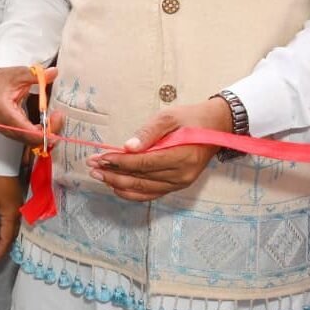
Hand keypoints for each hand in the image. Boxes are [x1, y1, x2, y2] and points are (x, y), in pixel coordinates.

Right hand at [0, 65, 59, 147]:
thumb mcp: (19, 74)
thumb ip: (36, 75)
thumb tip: (52, 73)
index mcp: (4, 111)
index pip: (26, 130)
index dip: (45, 130)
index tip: (57, 118)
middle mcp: (3, 124)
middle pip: (29, 138)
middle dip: (48, 131)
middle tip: (59, 118)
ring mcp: (6, 129)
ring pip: (28, 140)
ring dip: (44, 133)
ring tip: (55, 119)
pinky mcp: (10, 131)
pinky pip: (26, 137)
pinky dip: (38, 133)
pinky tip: (46, 124)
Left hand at [0, 173, 23, 261]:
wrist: (3, 163)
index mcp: (11, 215)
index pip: (7, 238)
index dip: (0, 250)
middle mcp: (17, 212)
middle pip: (11, 234)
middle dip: (2, 245)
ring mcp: (17, 205)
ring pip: (11, 227)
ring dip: (2, 236)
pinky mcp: (14, 200)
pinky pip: (10, 219)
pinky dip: (4, 227)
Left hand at [86, 97, 231, 201]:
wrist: (216, 127)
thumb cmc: (192, 118)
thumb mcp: (171, 116)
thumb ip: (149, 131)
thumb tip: (128, 146)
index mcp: (181, 157)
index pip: (143, 163)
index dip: (120, 162)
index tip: (100, 157)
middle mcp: (181, 175)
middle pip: (141, 179)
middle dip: (113, 173)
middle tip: (92, 166)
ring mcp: (180, 183)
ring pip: (143, 189)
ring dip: (119, 184)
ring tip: (99, 175)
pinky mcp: (177, 186)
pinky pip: (151, 193)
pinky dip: (132, 192)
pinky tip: (116, 185)